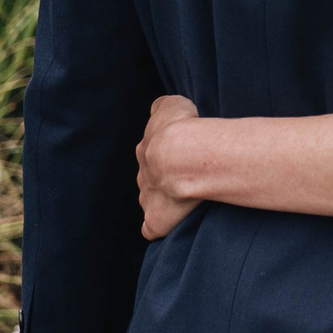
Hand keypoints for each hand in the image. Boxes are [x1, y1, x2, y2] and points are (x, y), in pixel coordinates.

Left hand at [136, 93, 202, 239]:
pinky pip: (152, 227)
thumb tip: (162, 109)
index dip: (169, 153)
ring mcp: (148, 197)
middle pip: (149, 176)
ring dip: (164, 200)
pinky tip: (171, 224)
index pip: (152, 151)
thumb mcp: (171, 104)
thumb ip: (164, 108)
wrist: (183, 154)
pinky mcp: (156, 219)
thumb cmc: (182, 127)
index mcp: (146, 148)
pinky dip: (157, 226)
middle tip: (189, 174)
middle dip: (164, 177)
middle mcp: (143, 174)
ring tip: (187, 198)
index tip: (186, 153)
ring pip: (150, 199)